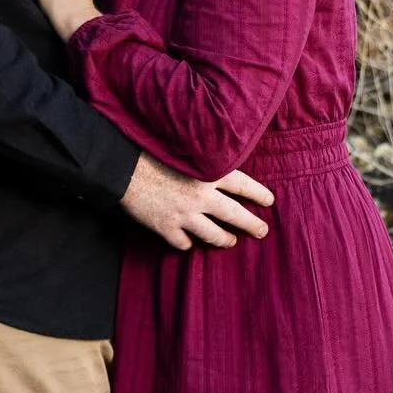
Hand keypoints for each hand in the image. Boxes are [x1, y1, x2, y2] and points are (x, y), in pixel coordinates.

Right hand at [121, 154, 274, 249]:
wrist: (123, 167)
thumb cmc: (152, 151)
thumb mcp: (186, 149)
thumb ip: (205, 159)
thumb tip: (221, 164)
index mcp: (210, 173)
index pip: (244, 186)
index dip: (260, 194)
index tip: (269, 201)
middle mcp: (202, 197)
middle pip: (236, 215)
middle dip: (253, 225)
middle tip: (262, 231)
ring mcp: (185, 215)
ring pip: (214, 235)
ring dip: (225, 240)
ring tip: (230, 241)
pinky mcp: (166, 228)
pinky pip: (183, 243)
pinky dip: (187, 243)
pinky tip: (189, 242)